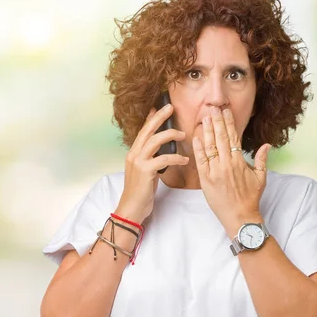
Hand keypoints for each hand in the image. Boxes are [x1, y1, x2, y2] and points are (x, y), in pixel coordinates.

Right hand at [116, 104, 188, 223]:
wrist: (131, 209)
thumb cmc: (141, 192)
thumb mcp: (146, 172)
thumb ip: (151, 159)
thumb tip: (162, 151)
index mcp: (134, 153)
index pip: (143, 131)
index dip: (151, 118)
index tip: (160, 107)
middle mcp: (134, 154)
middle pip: (147, 130)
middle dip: (159, 117)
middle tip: (171, 107)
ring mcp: (138, 162)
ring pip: (154, 141)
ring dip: (170, 135)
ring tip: (183, 134)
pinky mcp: (144, 171)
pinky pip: (163, 159)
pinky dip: (176, 158)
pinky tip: (185, 160)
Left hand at [192, 107, 270, 236]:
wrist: (240, 216)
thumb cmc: (251, 198)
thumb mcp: (261, 178)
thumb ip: (262, 160)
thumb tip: (267, 145)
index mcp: (240, 162)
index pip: (233, 137)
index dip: (229, 123)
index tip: (226, 111)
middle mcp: (227, 164)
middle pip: (221, 138)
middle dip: (216, 121)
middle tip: (212, 108)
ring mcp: (215, 171)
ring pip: (210, 147)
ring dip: (207, 131)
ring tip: (204, 117)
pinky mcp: (206, 180)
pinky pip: (201, 161)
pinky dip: (198, 148)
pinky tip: (196, 137)